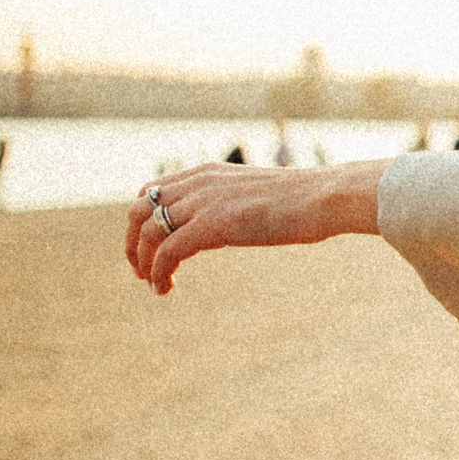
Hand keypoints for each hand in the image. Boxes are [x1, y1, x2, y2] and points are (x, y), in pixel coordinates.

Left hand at [126, 160, 385, 296]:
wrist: (325, 197)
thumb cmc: (304, 201)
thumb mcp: (258, 195)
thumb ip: (235, 203)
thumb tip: (238, 221)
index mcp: (208, 172)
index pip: (153, 191)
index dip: (142, 220)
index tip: (149, 247)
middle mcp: (198, 182)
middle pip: (138, 210)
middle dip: (132, 243)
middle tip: (140, 270)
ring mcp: (204, 201)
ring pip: (148, 232)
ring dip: (142, 262)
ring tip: (152, 283)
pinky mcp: (212, 224)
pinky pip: (168, 251)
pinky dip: (159, 272)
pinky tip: (164, 288)